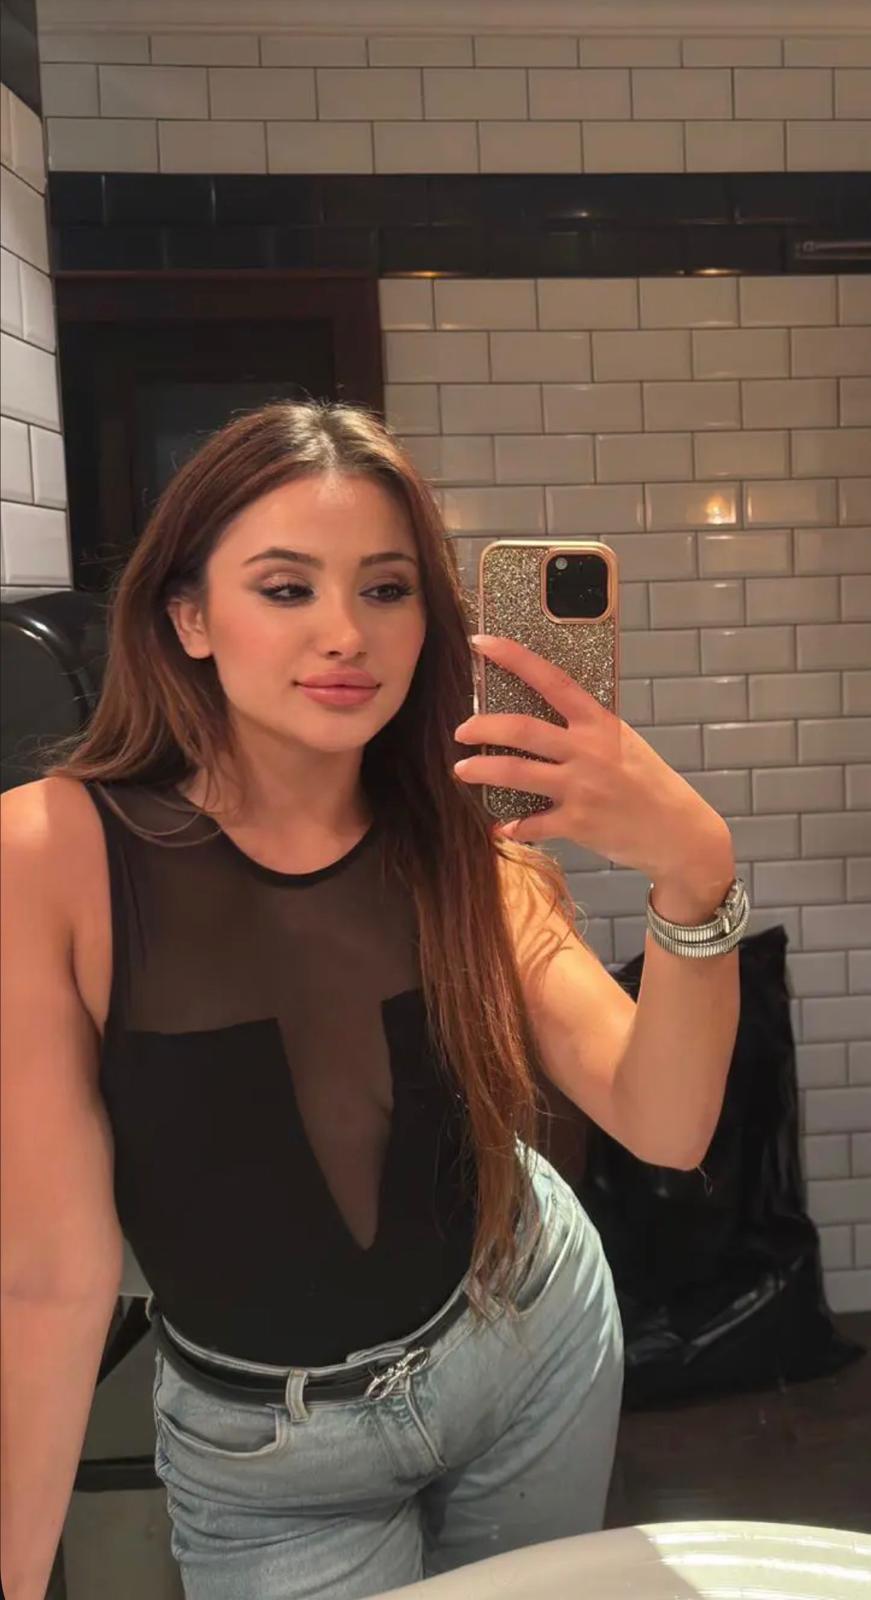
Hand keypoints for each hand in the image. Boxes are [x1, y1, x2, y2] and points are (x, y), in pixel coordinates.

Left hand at [453, 634, 732, 882]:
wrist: (679, 831)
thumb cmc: (648, 782)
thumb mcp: (623, 742)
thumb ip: (586, 729)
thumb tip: (543, 713)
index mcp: (599, 722)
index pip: (551, 680)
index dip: (513, 658)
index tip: (481, 643)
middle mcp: (588, 750)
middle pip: (521, 729)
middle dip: (482, 727)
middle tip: (461, 730)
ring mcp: (582, 787)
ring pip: (516, 773)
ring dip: (481, 770)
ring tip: (462, 769)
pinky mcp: (578, 823)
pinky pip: (532, 823)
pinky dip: (513, 826)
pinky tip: (502, 826)